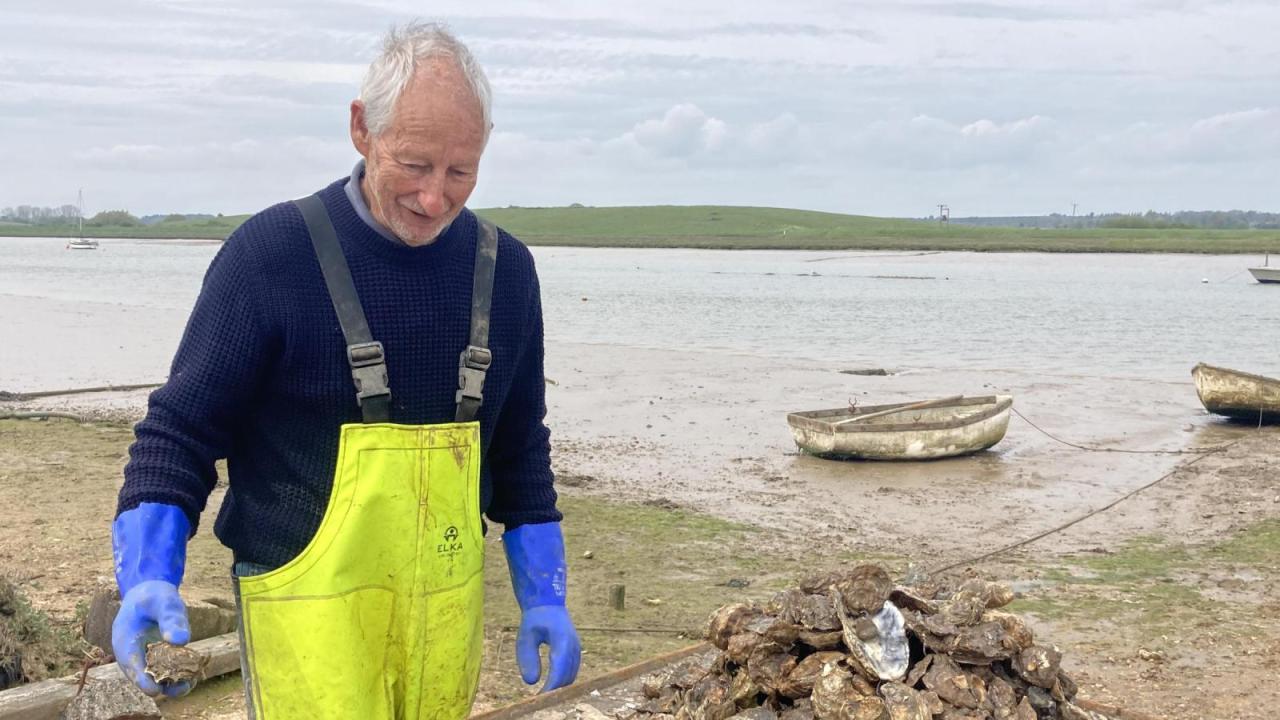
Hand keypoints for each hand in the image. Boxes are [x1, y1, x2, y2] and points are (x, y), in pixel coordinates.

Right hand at [111, 579, 191, 696]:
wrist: (149, 593)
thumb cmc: (154, 596)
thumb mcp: (164, 601)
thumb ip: (171, 618)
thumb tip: (181, 641)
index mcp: (124, 640)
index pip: (131, 665)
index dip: (142, 680)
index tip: (155, 691)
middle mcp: (131, 653)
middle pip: (142, 676)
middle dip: (161, 685)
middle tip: (183, 687)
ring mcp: (141, 656)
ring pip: (153, 675)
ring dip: (169, 682)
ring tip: (190, 683)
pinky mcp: (153, 656)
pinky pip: (162, 669)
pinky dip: (174, 674)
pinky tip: (191, 675)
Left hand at [515, 604, 580, 691]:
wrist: (548, 604)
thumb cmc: (534, 620)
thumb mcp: (525, 637)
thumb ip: (527, 658)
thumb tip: (531, 682)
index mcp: (562, 640)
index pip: (559, 669)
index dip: (551, 686)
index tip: (539, 698)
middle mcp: (574, 645)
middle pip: (568, 675)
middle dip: (554, 690)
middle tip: (538, 700)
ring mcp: (577, 648)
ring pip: (572, 675)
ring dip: (559, 686)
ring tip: (542, 696)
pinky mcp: (576, 651)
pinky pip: (572, 670)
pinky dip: (562, 680)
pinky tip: (550, 687)